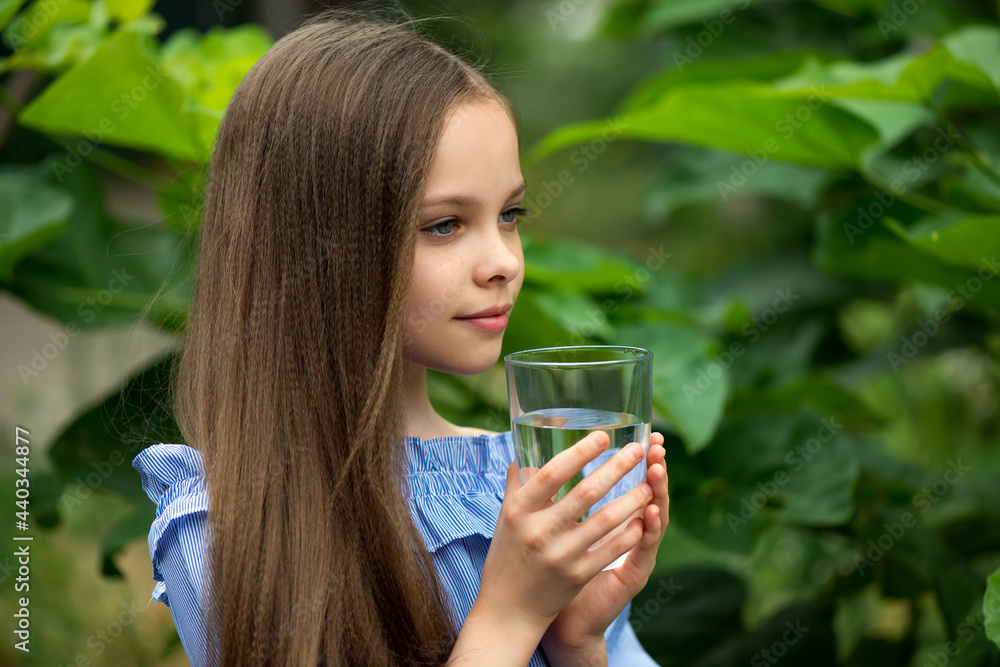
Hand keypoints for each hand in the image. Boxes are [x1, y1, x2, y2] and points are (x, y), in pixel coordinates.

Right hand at [471, 430, 654, 640]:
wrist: (508, 610)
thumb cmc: (508, 556)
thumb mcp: (506, 517)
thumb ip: (518, 483)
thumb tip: (525, 446)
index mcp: (519, 510)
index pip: (552, 473)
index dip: (580, 452)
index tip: (604, 436)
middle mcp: (538, 531)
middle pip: (585, 492)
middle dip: (617, 467)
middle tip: (638, 450)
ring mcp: (559, 556)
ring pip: (605, 520)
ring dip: (632, 499)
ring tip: (649, 484)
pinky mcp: (576, 577)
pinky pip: (611, 550)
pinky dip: (630, 533)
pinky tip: (644, 519)